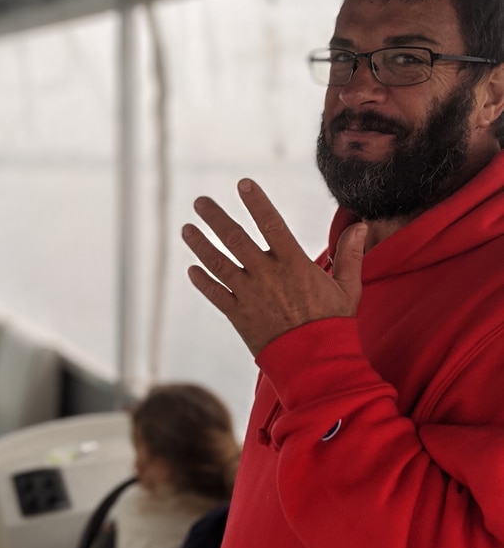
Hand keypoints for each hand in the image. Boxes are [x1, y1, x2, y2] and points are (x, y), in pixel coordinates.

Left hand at [182, 179, 366, 355]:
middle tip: (200, 202)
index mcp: (293, 263)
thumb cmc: (333, 323)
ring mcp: (249, 295)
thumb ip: (350, 255)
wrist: (314, 363)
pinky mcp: (238, 316)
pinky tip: (192, 270)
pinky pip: (215, 295)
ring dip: (200, 245)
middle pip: (235, 238)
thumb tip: (361, 225)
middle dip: (216, 218)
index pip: (271, 223)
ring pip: (218, 263)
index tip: (243, 184)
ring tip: (187, 229)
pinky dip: (203, 282)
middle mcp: (266, 274)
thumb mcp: (348, 287)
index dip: (257, 202)